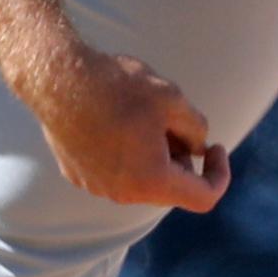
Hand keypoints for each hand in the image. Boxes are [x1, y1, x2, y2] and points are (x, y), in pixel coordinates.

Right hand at [19, 41, 228, 210]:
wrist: (57, 79)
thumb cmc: (117, 87)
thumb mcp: (173, 99)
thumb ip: (196, 128)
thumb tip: (195, 146)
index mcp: (153, 181)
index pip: (204, 197)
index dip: (220, 174)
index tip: (215, 147)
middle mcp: (124, 193)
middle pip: (169, 187)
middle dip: (180, 158)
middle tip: (174, 121)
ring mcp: (96, 186)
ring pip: (140, 179)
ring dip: (151, 155)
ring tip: (141, 116)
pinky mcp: (76, 174)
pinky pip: (112, 171)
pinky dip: (124, 153)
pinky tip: (114, 119)